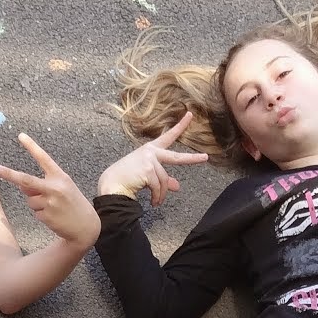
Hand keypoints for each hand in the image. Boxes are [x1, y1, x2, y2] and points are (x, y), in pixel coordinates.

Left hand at [0, 134, 101, 249]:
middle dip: (8, 174)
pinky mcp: (46, 216)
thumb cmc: (72, 204)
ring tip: (53, 207)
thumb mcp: (63, 188)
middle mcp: (54, 188)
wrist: (86, 226)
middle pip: (26, 180)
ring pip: (30, 200)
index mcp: (60, 177)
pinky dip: (41, 214)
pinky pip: (35, 212)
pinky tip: (54, 217)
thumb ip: (42, 184)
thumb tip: (21, 184)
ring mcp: (50, 202)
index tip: (20, 136)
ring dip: (37, 203)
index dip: (32, 146)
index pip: (44, 158)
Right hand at [96, 112, 210, 204]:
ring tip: (156, 202)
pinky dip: (157, 197)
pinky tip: (153, 202)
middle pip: (176, 157)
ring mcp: (149, 160)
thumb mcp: (146, 176)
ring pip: (164, 180)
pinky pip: (159, 187)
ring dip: (161, 194)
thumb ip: (163, 179)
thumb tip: (176, 186)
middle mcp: (151, 152)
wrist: (112, 185)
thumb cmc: (126, 178)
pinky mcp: (148, 170)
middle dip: (192, 158)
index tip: (190, 115)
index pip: (168, 136)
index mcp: (150, 150)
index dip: (180, 126)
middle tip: (205, 157)